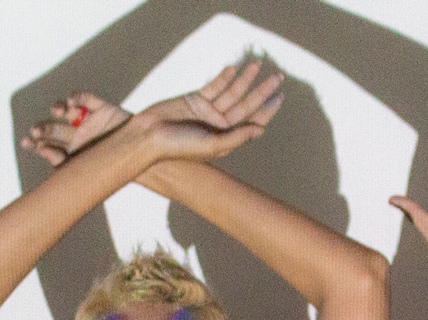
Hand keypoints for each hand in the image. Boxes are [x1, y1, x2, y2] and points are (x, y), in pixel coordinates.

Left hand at [23, 92, 131, 167]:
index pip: (50, 147)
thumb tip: (40, 150)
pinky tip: (71, 101)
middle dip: (44, 129)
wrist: (144, 153)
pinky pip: (86, 99)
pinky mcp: (103, 109)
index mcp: (74, 154)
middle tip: (36, 131)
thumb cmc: (115, 166)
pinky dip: (77, 97)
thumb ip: (61, 160)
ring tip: (56, 111)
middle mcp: (80, 137)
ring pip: (68, 112)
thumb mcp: (84, 166)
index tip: (29, 143)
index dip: (37, 143)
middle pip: (55, 129)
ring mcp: (90, 122)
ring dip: (58, 109)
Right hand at [129, 59, 283, 163]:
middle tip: (278, 77)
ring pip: (232, 92)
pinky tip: (234, 68)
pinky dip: (223, 77)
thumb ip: (236, 138)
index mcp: (226, 139)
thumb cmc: (179, 147)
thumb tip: (261, 130)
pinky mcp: (195, 99)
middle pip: (246, 105)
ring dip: (244, 79)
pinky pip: (214, 86)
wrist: (149, 136)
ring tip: (257, 65)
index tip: (279, 97)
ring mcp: (208, 111)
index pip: (252, 122)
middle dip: (262, 91)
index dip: (267, 110)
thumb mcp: (211, 146)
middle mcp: (219, 125)